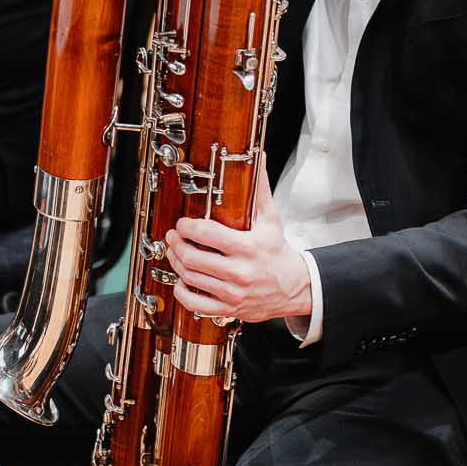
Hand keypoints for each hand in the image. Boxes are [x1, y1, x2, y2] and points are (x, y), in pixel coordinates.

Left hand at [165, 164, 311, 323]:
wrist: (294, 287)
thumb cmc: (277, 251)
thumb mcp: (271, 219)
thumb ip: (260, 189)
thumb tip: (257, 157)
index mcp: (248, 247)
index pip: (206, 233)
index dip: (186, 227)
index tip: (182, 223)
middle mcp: (239, 272)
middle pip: (192, 257)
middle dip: (176, 244)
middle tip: (172, 237)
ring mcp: (232, 293)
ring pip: (190, 278)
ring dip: (176, 263)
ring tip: (175, 252)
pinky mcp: (229, 308)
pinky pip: (195, 304)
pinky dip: (182, 292)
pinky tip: (182, 280)